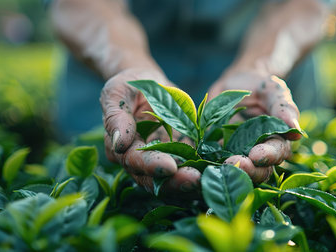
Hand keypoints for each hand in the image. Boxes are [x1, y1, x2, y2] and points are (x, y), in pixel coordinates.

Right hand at [100, 68, 200, 193]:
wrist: (147, 83)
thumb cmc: (129, 84)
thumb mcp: (118, 92)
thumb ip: (116, 117)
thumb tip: (118, 144)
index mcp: (120, 148)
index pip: (134, 162)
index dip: (152, 166)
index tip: (171, 167)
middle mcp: (137, 162)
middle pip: (154, 180)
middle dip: (176, 182)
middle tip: (198, 180)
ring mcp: (159, 162)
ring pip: (173, 181)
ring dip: (191, 184)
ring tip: (211, 180)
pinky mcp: (178, 157)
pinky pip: (189, 169)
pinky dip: (202, 172)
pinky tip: (219, 172)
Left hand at [209, 69, 301, 182]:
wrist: (235, 84)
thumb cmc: (258, 86)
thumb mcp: (272, 89)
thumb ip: (283, 107)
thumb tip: (296, 130)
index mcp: (277, 140)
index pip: (277, 153)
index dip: (269, 156)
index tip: (257, 155)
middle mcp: (258, 153)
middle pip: (259, 170)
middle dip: (248, 170)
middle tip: (234, 164)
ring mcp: (237, 156)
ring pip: (237, 173)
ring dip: (229, 172)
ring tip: (219, 166)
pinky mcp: (217, 155)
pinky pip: (212, 165)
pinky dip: (206, 166)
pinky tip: (197, 164)